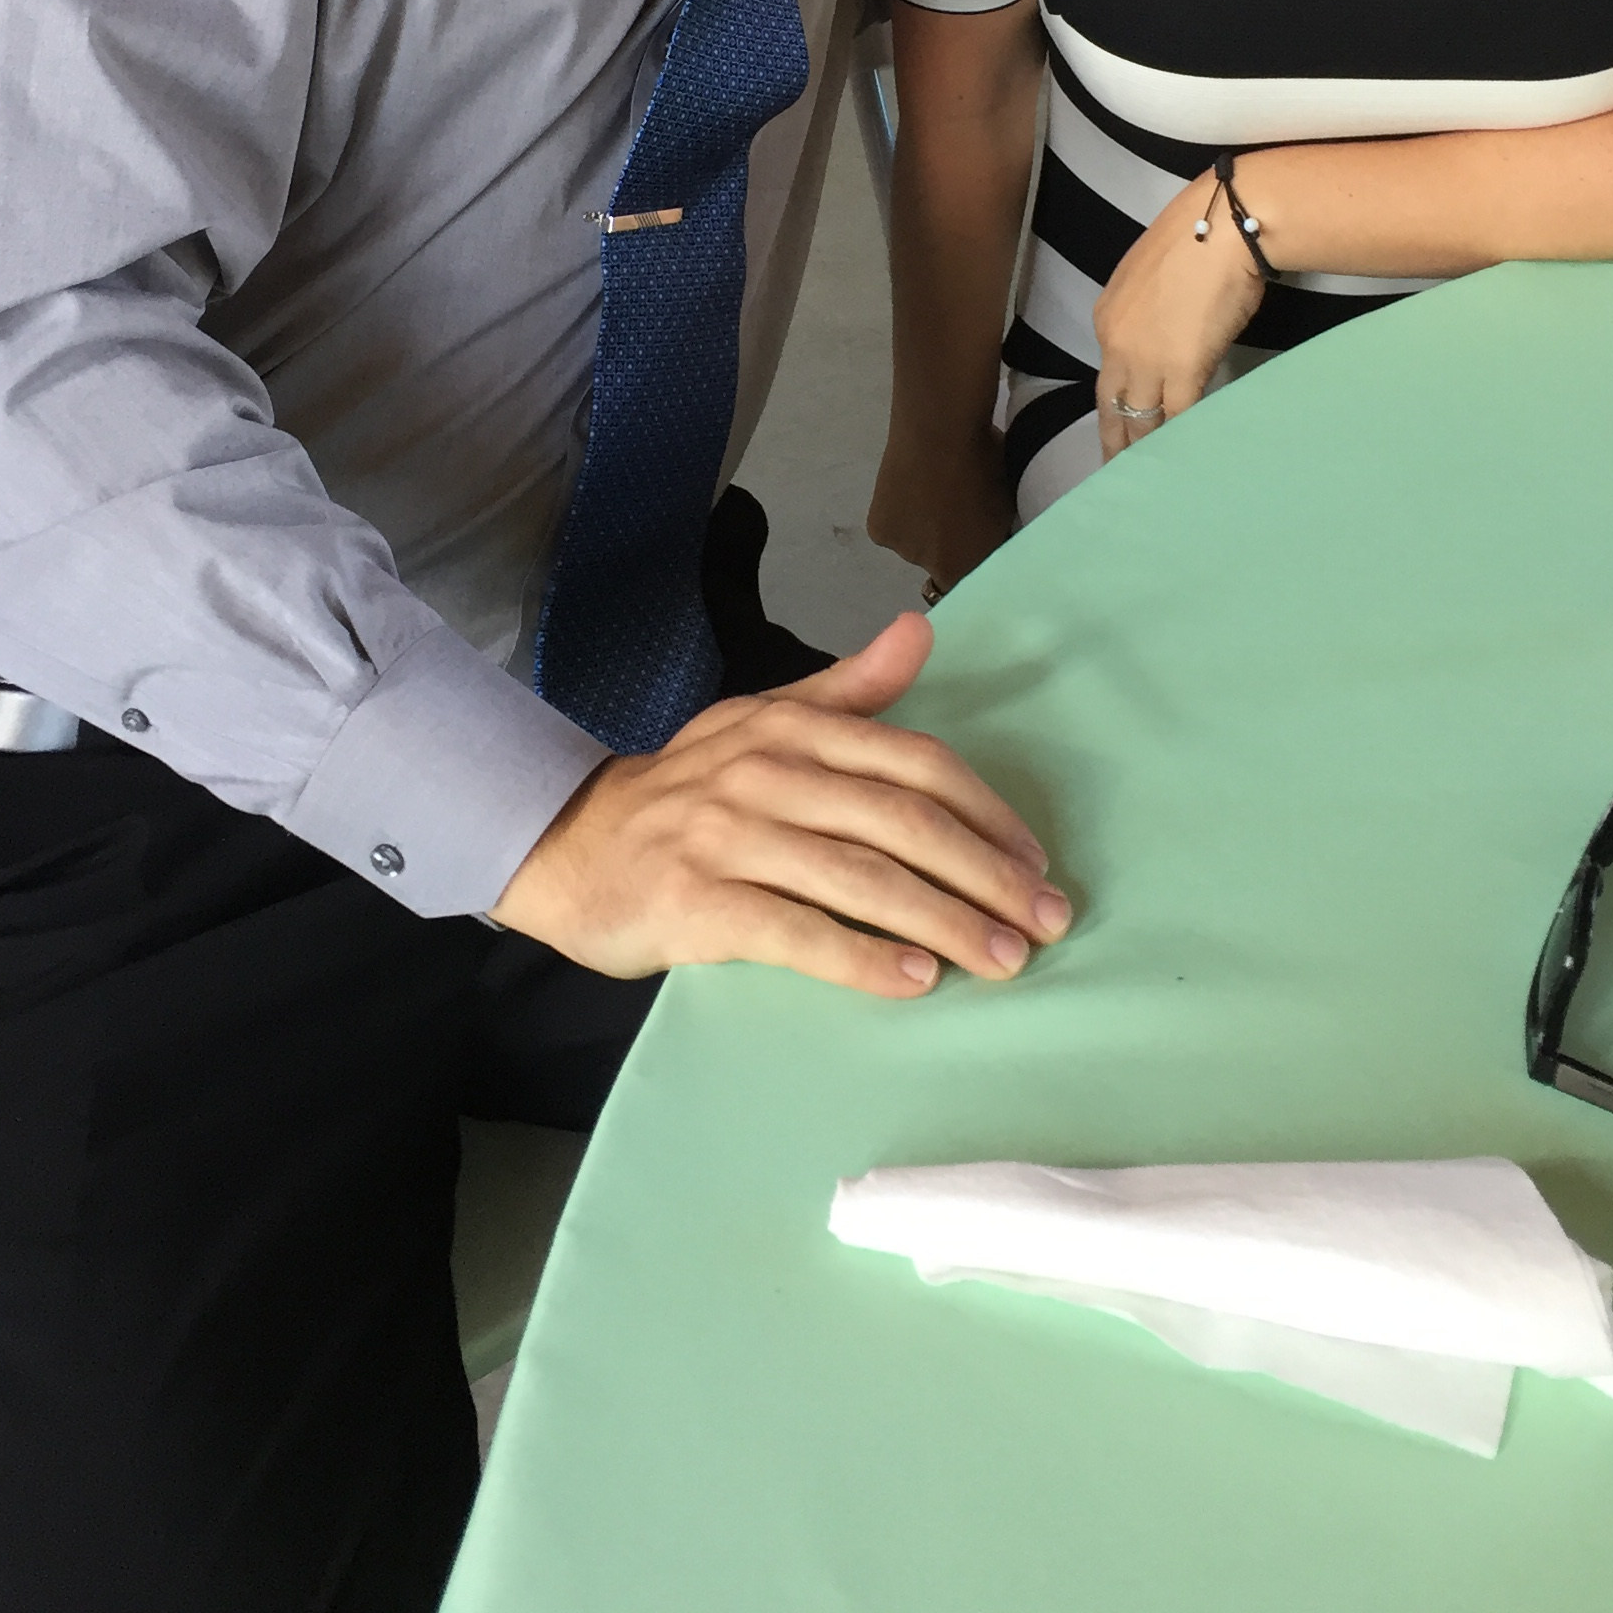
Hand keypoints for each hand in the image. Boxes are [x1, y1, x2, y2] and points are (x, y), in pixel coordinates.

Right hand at [490, 611, 1071, 998]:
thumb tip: (920, 632)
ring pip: (862, 879)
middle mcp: (767, 772)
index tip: (1035, 864)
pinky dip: (862, 957)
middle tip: (1044, 925)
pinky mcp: (697, 902)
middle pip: (903, 822)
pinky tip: (913, 980)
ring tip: (1001, 961)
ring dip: (945, 923)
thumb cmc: (684, 793)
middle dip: (986, 876)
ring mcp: (729, 837)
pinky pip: (796, 932)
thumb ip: (849, 690)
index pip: (915, 763)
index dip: (986, 813)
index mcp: (794, 728)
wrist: (568, 845)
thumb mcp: (763, 723)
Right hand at [867, 424, 1014, 591]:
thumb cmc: (985, 461)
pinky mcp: (880, 533)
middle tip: (952, 505)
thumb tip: (990, 538)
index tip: (976, 534)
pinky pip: (892, 530)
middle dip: (946, 542)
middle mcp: (936, 568)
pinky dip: (898, 514)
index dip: (973, 557)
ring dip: (920, 527)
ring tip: (928, 488)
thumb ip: (995, 532)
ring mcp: (905, 552)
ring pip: (914, 546)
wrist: (939, 430)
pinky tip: (906, 486)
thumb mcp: (1004, 503)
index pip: (973, 578)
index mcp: (973, 562)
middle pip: (941, 564)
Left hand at [1090, 169, 1264, 460]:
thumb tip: (1169, 331)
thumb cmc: (1196, 240)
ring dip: (1141, 449)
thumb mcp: (1153, 278)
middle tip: (1114, 470)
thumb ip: (1150, 312)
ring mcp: (1147, 361)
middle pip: (1112, 404)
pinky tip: (1180, 458)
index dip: (1115, 400)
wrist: (1220, 227)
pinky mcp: (1182, 372)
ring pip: (1138, 418)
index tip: (1120, 420)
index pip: (1108, 372)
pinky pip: (1174, 416)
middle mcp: (1117, 344)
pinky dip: (1177, 439)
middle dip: (1113, 439)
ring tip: (1142, 477)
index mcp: (1108, 317)